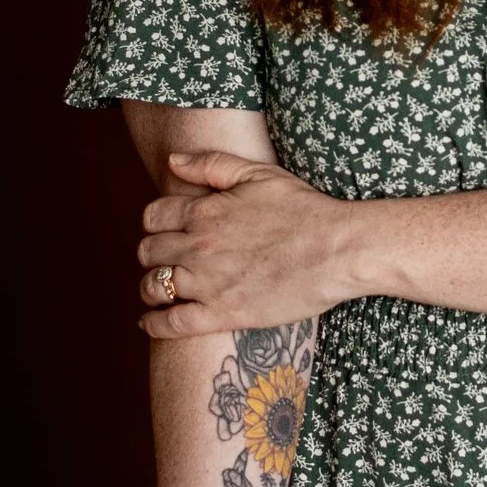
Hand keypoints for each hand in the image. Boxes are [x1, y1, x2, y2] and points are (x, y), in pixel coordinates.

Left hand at [137, 149, 363, 337]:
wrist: (338, 250)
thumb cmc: (305, 210)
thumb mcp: (259, 174)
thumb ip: (211, 165)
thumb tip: (172, 161)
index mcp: (204, 211)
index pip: (153, 216)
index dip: (155, 222)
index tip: (165, 230)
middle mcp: (198, 247)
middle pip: (148, 251)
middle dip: (151, 253)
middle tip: (164, 259)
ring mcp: (208, 282)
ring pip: (153, 287)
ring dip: (150, 287)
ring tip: (158, 289)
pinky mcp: (224, 314)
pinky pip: (173, 324)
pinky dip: (155, 325)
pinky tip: (151, 323)